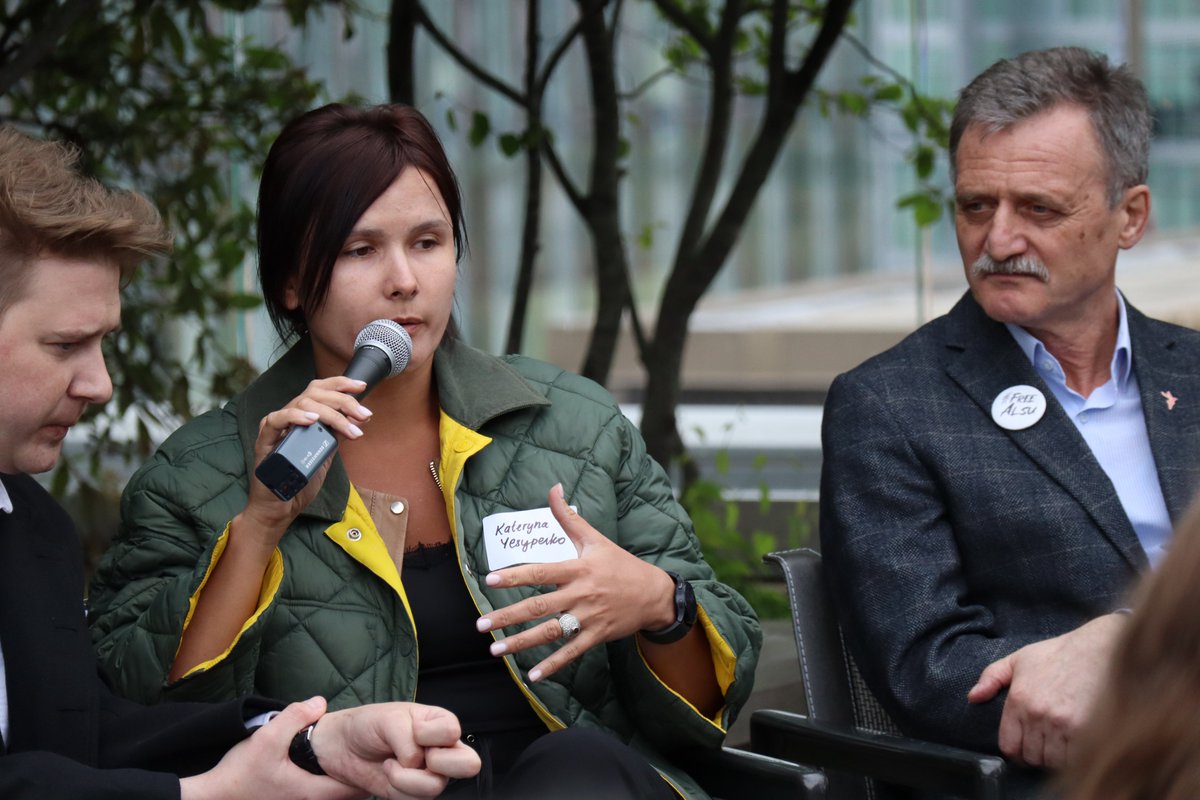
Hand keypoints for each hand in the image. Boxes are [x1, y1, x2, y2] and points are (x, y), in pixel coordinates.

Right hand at [180, 697, 362, 799]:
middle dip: (361, 772)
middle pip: (350, 792)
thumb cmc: (241, 771)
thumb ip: (295, 717)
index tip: (373, 750)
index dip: (368, 770)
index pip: (355, 788)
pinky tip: (330, 761)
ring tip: (355, 753)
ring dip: (346, 776)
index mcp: (312, 793)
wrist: (215, 795)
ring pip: (336, 793)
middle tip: (369, 748)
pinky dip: (332, 779)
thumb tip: (321, 702)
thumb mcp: (268, 738)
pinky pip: (323, 792)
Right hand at [242, 376, 373, 540]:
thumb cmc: (300, 481)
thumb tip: (358, 418)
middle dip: (343, 401)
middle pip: (314, 394)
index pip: (319, 389)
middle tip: (364, 415)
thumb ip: (336, 436)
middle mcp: (289, 417)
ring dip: (331, 414)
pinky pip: (275, 420)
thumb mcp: (325, 453)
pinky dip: (295, 417)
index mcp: (302, 417)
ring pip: (301, 404)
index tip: (361, 386)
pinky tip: (313, 420)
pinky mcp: (264, 441)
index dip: (340, 384)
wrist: (282, 507)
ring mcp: (276, 428)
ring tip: (350, 427)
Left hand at [314, 702, 481, 798]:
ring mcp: (431, 773)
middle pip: (469, 764)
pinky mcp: (415, 793)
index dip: (429, 735)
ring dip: (405, 778)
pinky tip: (389, 775)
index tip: (411, 730)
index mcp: (440, 722)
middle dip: (436, 764)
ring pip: (436, 787)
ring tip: (391, 764)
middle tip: (416, 756)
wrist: (344, 748)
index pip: (453, 731)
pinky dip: (397, 790)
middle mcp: (443, 748)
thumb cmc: (369, 725)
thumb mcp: (389, 718)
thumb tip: (417, 762)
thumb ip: (408, 736)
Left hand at [475, 483, 676, 681]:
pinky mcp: (596, 636)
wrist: (654, 594)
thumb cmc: (620, 564)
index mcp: (578, 569)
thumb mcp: (595, 538)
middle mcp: (581, 594)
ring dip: (521, 643)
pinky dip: (552, 665)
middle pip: (539, 606)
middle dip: (508, 616)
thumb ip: (569, 516)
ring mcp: (589, 617)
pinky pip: (571, 652)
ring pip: (550, 632)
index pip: (540, 572)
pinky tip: (531, 676)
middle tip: (481, 624)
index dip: (515, 576)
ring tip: (495, 650)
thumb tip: (553, 487)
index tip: (490, 581)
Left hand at [967, 613, 1125, 767]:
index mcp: (1018, 701)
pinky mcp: (1085, 731)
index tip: (1026, 746)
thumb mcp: (1018, 659)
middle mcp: (1036, 715)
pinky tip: (1077, 745)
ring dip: (1056, 757)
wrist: (1097, 650)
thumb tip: (973, 697)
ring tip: (1062, 744)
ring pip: (1052, 761)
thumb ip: (991, 677)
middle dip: (1037, 753)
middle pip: (1031, 756)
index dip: (1017, 751)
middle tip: (1047, 743)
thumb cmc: (1057, 654)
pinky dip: (1074, 758)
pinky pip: (1073, 760)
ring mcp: (1060, 724)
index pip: (1009, 746)